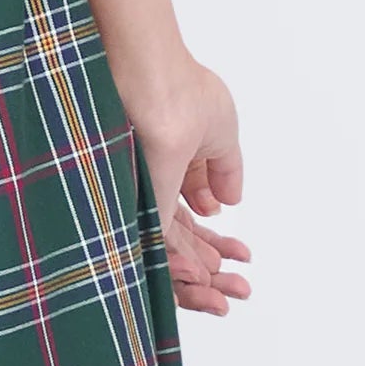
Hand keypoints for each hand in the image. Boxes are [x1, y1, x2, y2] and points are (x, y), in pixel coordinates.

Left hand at [123, 57, 252, 316]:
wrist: (144, 70)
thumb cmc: (177, 87)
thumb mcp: (220, 130)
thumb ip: (224, 169)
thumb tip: (230, 203)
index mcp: (165, 169)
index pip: (189, 217)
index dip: (215, 240)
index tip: (238, 257)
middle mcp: (145, 186)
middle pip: (179, 239)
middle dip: (211, 267)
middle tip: (237, 288)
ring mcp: (133, 195)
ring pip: (166, 246)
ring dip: (198, 273)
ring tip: (223, 295)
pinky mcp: (125, 203)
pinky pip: (152, 242)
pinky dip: (176, 262)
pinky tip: (200, 277)